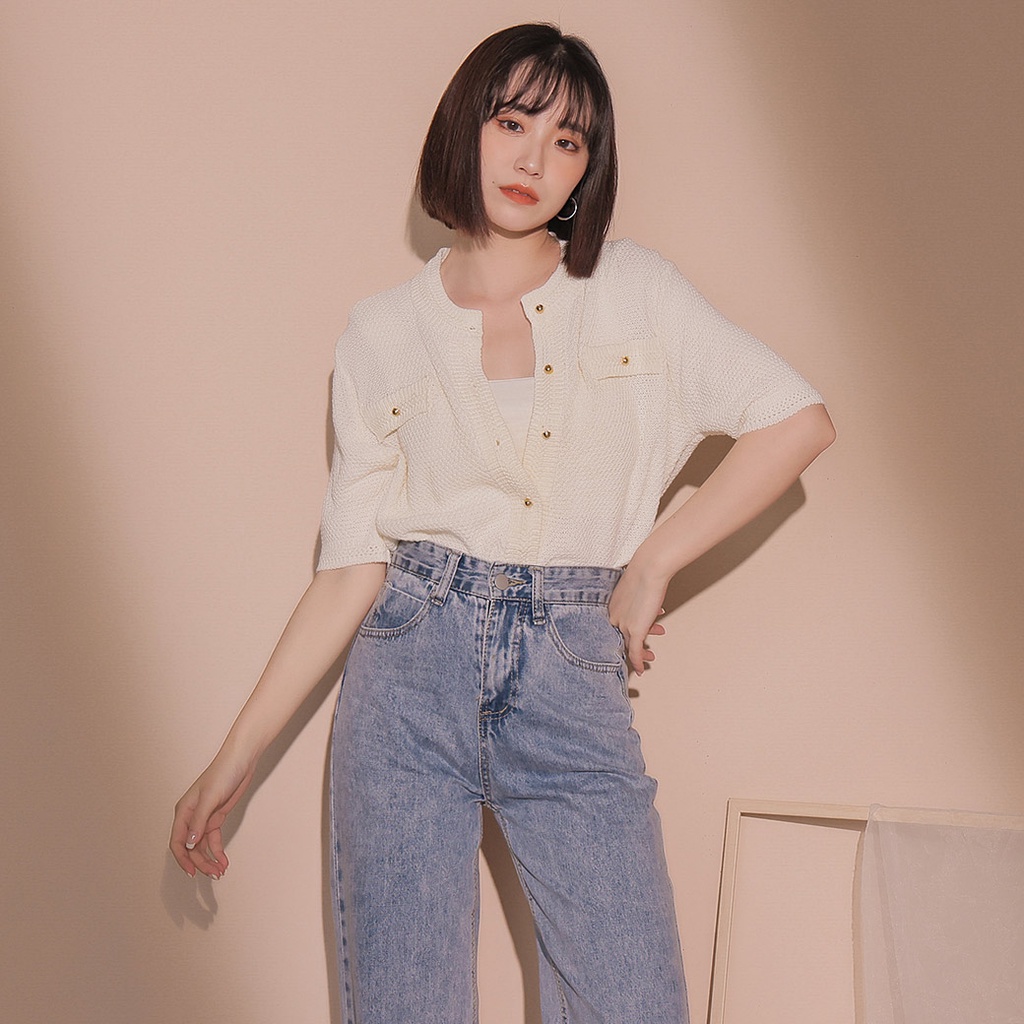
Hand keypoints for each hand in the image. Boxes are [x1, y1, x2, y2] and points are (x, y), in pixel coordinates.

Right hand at [169, 749, 254, 878]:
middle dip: (200, 863)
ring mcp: (204, 818)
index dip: (183, 859)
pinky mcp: (216, 817)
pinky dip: (217, 851)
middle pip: (191, 847)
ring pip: (202, 846)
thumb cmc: (223, 773)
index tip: (192, 873)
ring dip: (209, 860)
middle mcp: (191, 817)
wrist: (241, 761)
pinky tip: (223, 860)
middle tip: (213, 874)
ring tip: (220, 871)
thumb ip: (199, 822)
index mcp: (184, 811)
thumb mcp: (210, 798)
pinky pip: (213, 839)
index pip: (177, 842)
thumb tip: (189, 844)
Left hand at [608, 559, 668, 674]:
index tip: (634, 637)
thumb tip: (646, 604)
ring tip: (650, 656)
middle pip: (619, 639)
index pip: (614, 627)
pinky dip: (638, 662)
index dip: (624, 634)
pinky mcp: (634, 630)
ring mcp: (623, 624)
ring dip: (640, 654)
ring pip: (628, 647)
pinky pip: (634, 652)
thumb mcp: (636, 588)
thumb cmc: (645, 572)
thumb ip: (637, 599)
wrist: (649, 568)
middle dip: (633, 646)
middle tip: (644, 651)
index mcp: (611, 606)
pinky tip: (642, 669)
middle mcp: (613, 617)